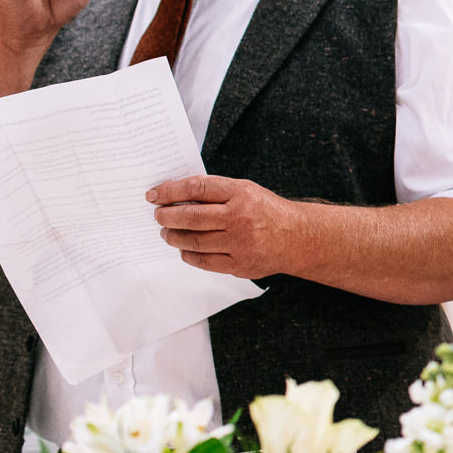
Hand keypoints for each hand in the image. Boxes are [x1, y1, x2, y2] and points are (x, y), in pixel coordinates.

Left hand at [150, 176, 300, 279]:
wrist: (297, 237)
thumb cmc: (267, 211)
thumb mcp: (246, 191)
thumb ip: (215, 192)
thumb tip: (175, 197)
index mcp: (241, 194)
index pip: (197, 188)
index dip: (170, 191)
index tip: (154, 195)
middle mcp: (240, 218)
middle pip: (190, 217)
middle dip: (167, 216)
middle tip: (158, 216)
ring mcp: (240, 243)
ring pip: (193, 241)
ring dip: (174, 236)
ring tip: (168, 232)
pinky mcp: (240, 264)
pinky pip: (203, 261)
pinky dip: (188, 255)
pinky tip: (184, 249)